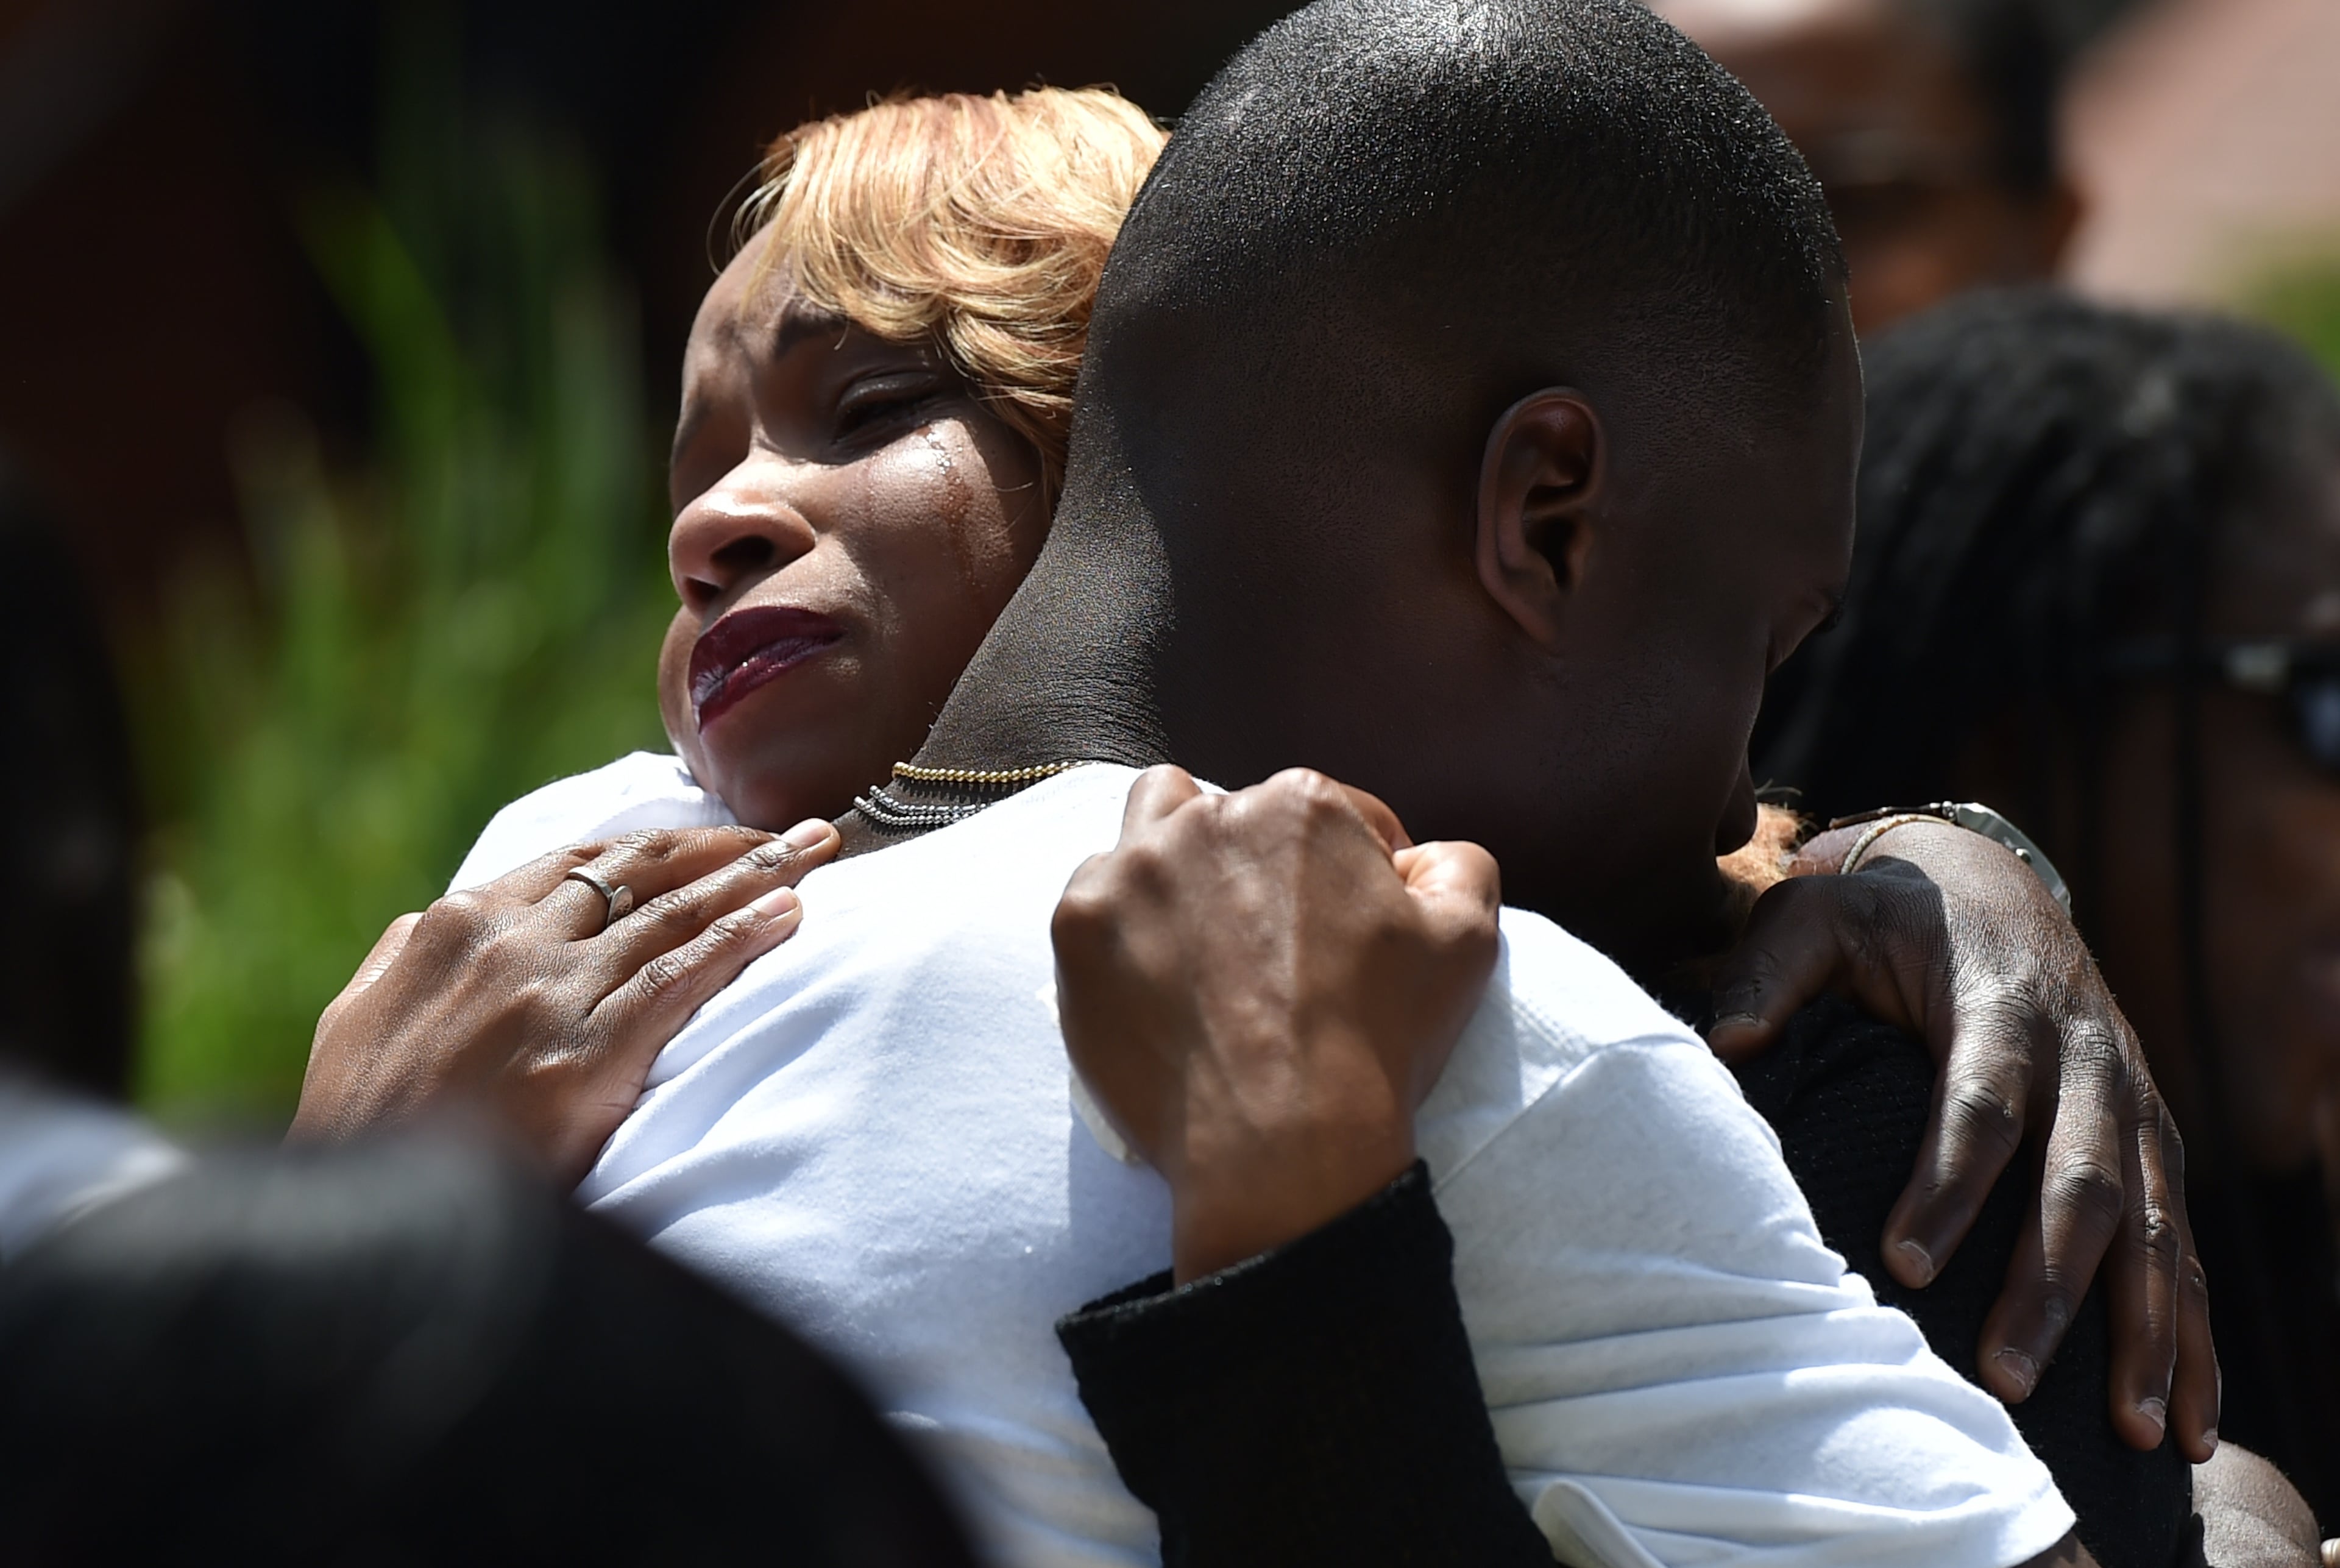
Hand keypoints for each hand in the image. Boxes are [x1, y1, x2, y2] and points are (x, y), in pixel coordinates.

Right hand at [292, 821, 839, 1183]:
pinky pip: (683, 978)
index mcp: (457, 925)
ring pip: (676, 912)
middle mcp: (509, 942)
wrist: (356, 1222)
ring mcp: (550, 994)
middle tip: (803, 831)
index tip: (722, 834)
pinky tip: (792, 915)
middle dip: (731, 845)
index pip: (583, 861)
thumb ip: (409, 961)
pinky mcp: (587, 1053)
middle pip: (644, 873)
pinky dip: (743, 938)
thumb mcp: (361, 1019)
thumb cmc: (360, 1128)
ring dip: (760, 874)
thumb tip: (439, 922)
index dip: (664, 843)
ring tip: (821, 850)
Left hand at [1051, 766, 1501, 1282]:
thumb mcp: (1466, 941)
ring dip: (1175, 859)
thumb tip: (1422, 856)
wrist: (1281, 1143)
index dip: (1350, 869)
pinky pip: (1094, 895)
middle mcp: (1209, 815)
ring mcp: (1133, 869)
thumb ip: (1457, 866)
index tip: (1345, 925)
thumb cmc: (1378, 1040)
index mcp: (1302, 806)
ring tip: (1199, 931)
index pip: (1330, 813)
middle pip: (1234, 816)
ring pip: (1149, 826)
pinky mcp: (1079, 927)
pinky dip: (1121, 924)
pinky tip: (1153, 974)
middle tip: (1271, 940)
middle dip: (1259, 862)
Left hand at [1707, 818, 2215, 1459]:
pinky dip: (2193, 1331)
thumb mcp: (1820, 914)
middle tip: (2003, 1375)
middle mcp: (2086, 1058)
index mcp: (2000, 1004)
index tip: (1906, 1264)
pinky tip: (2183, 1418)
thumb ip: (1770, 971)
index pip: (1981, 1103)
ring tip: (2125, 1427)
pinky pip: (2184, 1243)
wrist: (1989, 883)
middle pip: (2079, 1181)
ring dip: (2143, 1327)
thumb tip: (1727, 1043)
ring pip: (2153, 1226)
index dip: (1949, 1183)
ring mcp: (2129, 1104)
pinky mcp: (2150, 1141)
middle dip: (2049, 1285)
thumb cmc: (1884, 914)